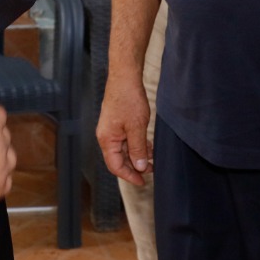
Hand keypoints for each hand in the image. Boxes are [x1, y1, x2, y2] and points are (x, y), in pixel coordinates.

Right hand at [97, 72, 151, 186]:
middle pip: (118, 159)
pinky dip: (136, 145)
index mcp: (107, 140)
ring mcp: (111, 129)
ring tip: (153, 159)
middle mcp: (106, 136)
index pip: (115, 166)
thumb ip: (138, 149)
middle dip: (135, 167)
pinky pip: (125, 140)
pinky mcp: (116, 123)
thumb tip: (140, 167)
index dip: (130, 176)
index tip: (143, 182)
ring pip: (123, 150)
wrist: (125, 78)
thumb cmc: (128, 100)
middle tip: (151, 171)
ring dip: (137, 156)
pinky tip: (148, 146)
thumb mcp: (137, 128)